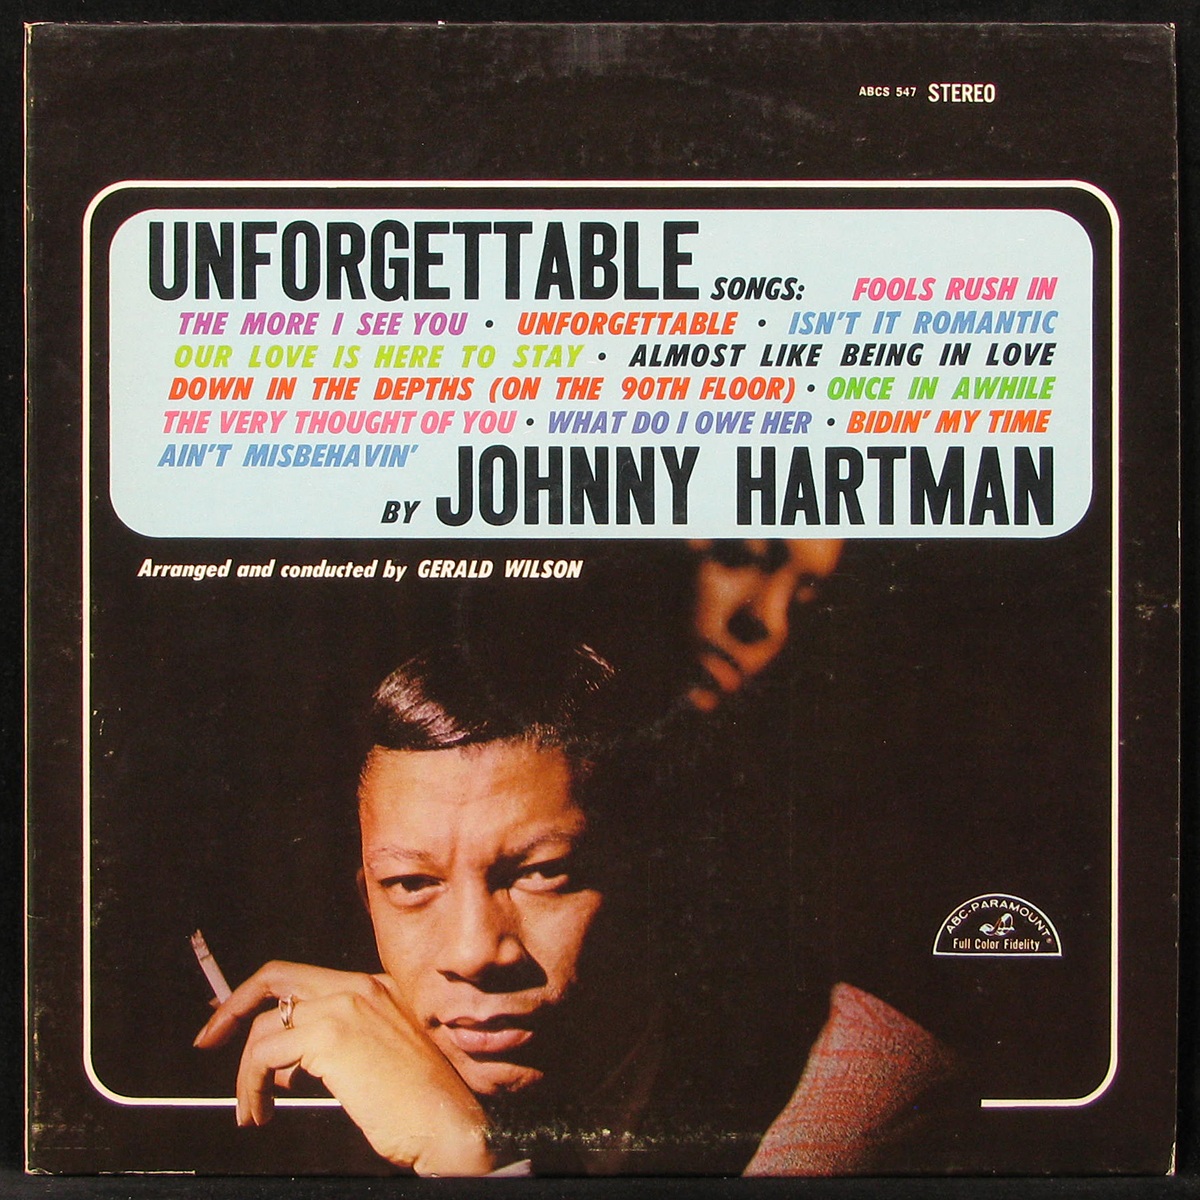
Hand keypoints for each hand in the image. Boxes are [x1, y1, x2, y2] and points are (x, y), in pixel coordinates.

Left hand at [194, 961, 494, 1175]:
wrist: (450, 1120)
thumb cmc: (423, 1102)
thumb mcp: (381, 1058)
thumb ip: (335, 1046)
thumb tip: (286, 1062)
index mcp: (376, 987)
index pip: (304, 977)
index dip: (262, 994)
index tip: (235, 1016)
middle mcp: (360, 986)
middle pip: (276, 978)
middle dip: (233, 1007)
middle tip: (210, 1037)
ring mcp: (346, 1006)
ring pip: (265, 1027)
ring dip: (245, 1074)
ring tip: (252, 1109)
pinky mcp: (331, 1036)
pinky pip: (264, 1056)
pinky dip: (250, 1088)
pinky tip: (261, 1112)